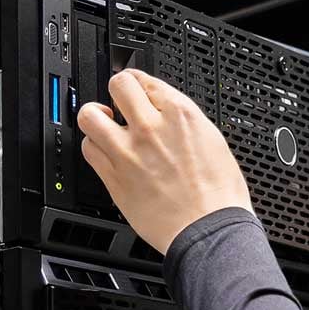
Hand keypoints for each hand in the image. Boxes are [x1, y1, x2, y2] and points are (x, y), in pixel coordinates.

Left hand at [76, 69, 253, 254]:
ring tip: (105, 125)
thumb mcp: (214, 142)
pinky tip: (107, 152)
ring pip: (90, 116)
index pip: (146, 79)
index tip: (139, 91)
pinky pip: (89, 149)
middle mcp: (151, 127)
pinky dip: (95, 147)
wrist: (210, 230)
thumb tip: (169, 114)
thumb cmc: (220, 195)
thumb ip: (184, 122)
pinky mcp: (114, 177)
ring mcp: (128, 152)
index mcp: (181, 115)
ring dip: (97, 118)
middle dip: (119, 92)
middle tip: (122, 104)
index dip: (141, 85)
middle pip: (117, 86)